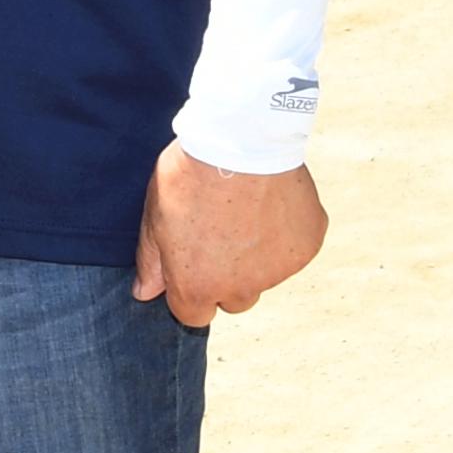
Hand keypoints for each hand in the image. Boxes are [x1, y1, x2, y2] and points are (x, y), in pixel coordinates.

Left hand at [133, 144, 327, 325]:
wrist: (241, 139)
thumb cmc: (191, 173)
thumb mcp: (155, 213)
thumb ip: (151, 260)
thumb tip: (145, 292)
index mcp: (198, 287)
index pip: (194, 313)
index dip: (191, 285)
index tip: (193, 256)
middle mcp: (240, 289)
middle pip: (234, 298)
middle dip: (227, 275)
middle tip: (222, 230)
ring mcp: (278, 271)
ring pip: (266, 274)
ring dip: (258, 253)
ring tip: (248, 207)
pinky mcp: (306, 247)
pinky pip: (295, 248)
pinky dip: (286, 231)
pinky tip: (273, 199)